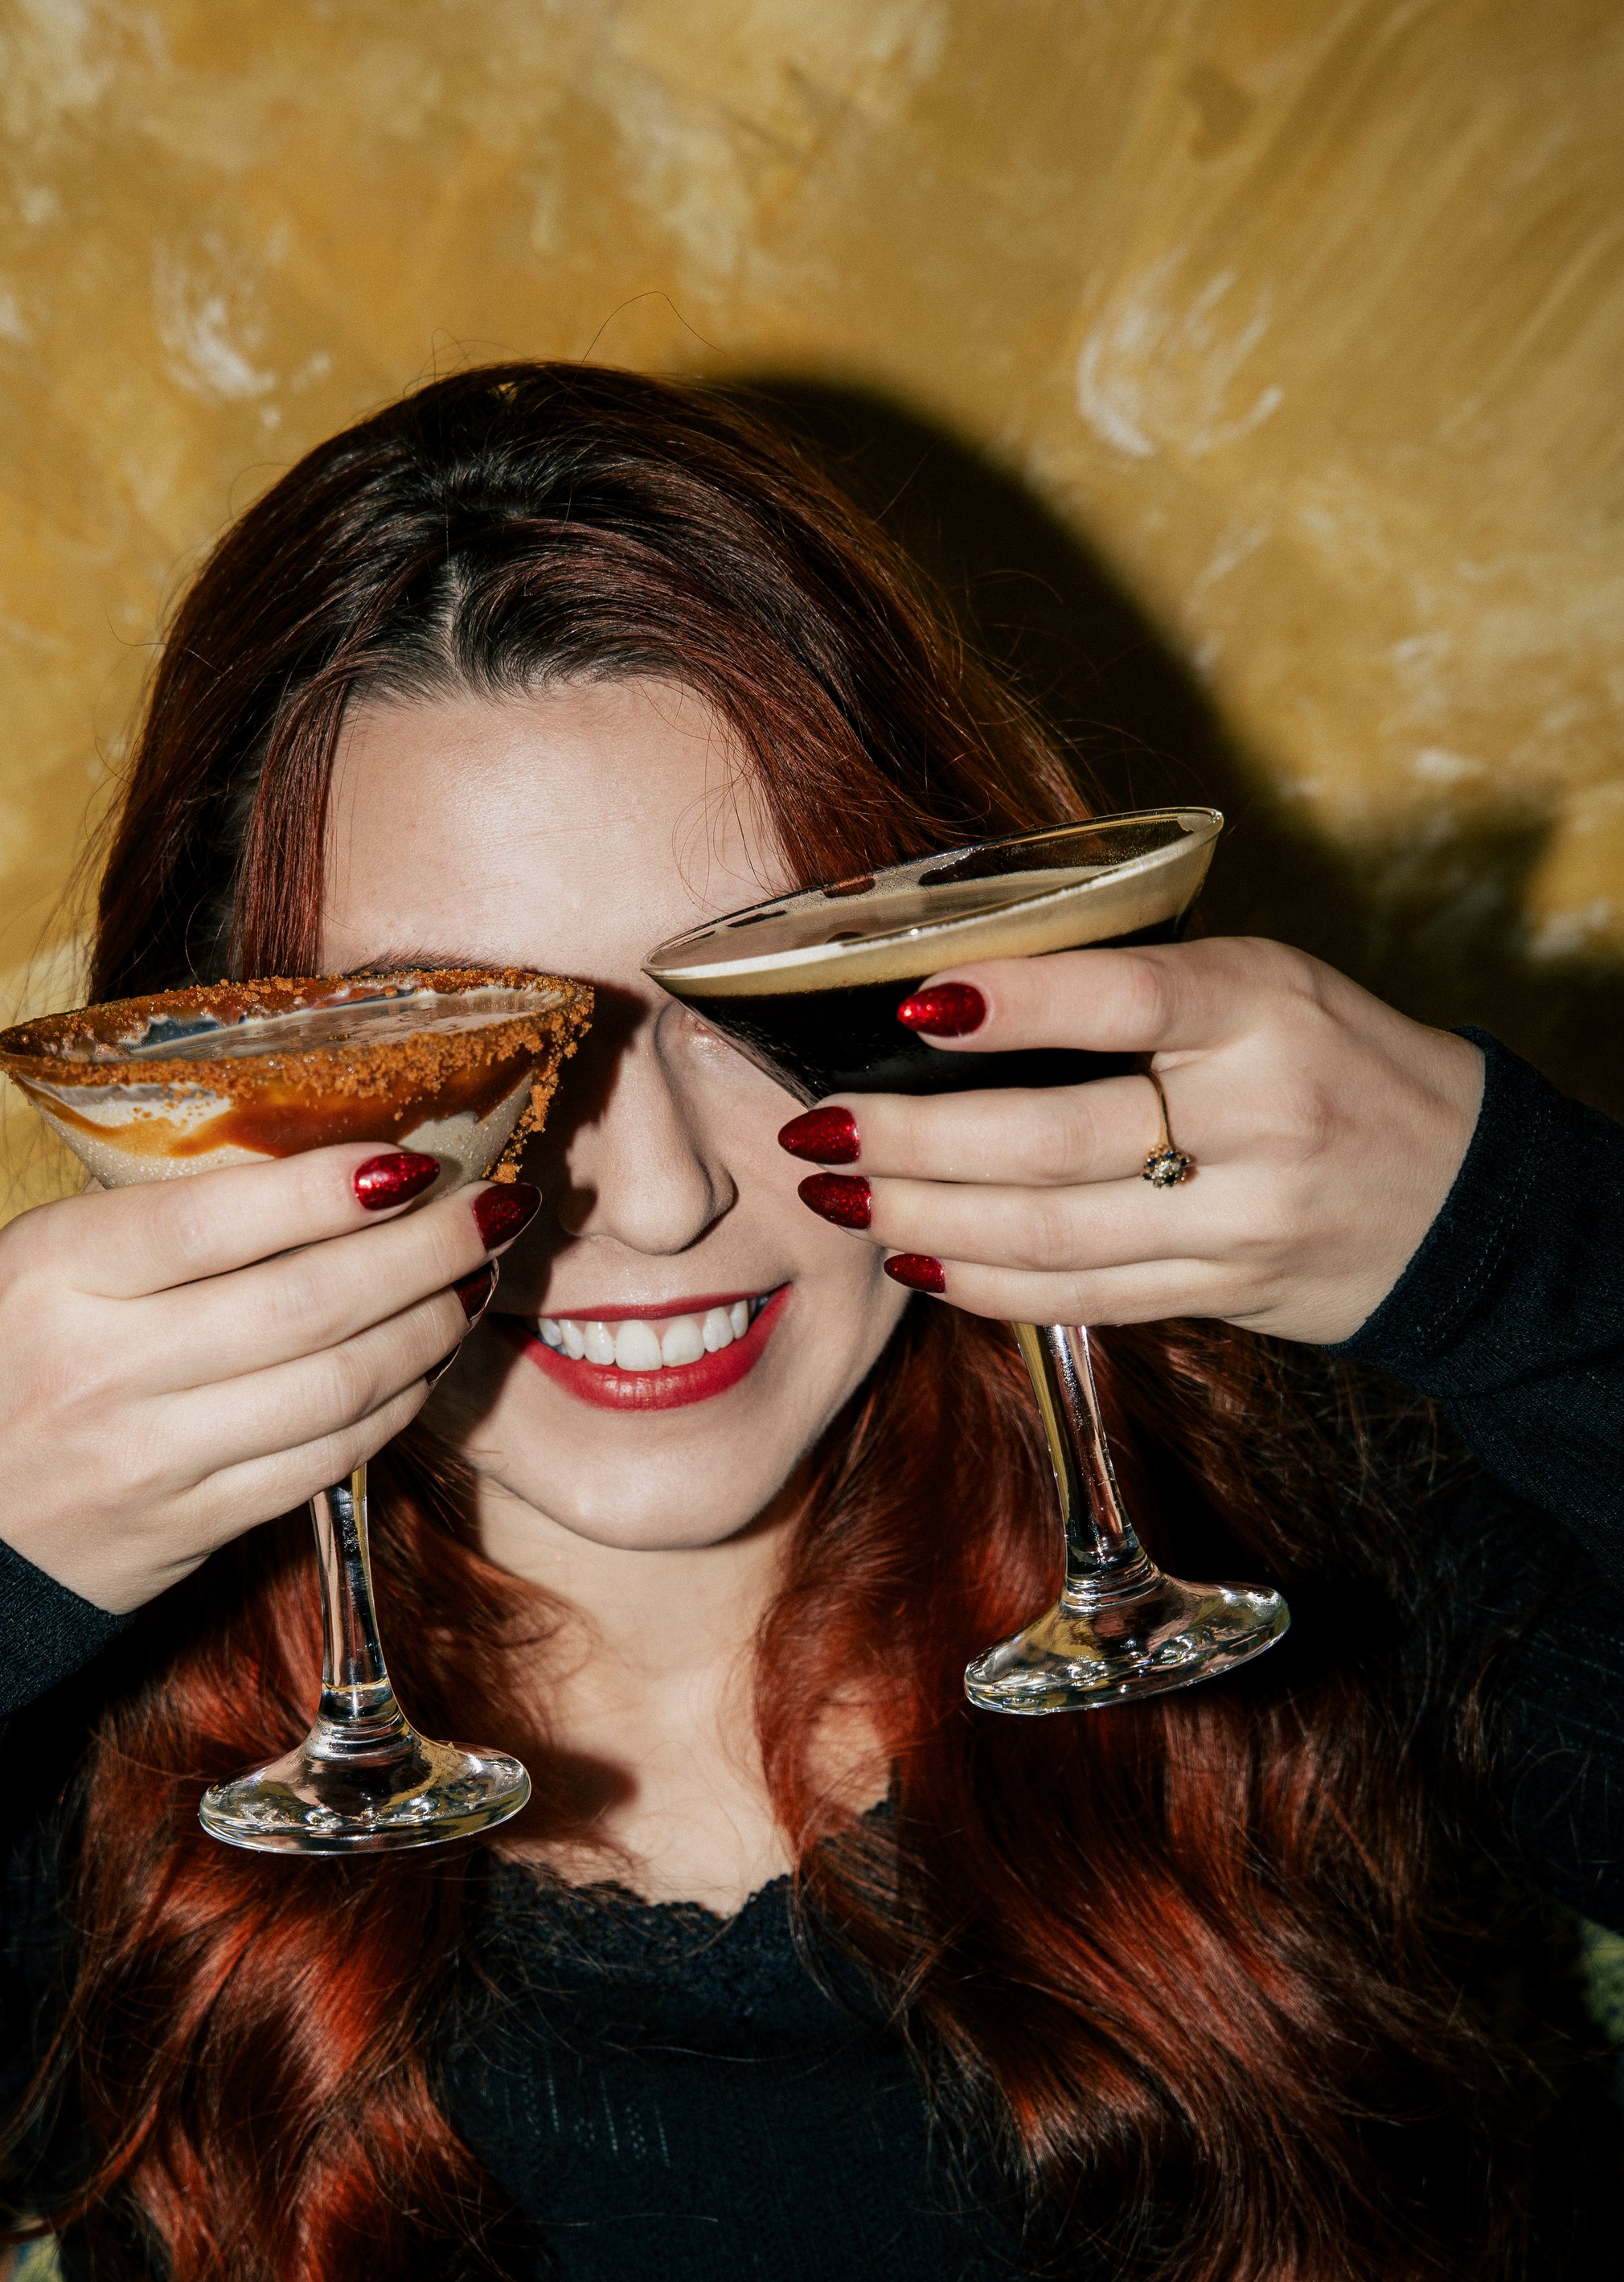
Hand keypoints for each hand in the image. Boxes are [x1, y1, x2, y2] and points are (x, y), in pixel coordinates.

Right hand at [0, 1153, 535, 1611]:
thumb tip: (327, 1166)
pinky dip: (397, 1407)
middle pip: (307, 1303)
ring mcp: (151, 1457)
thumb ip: (159, 1220)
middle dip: (425, 1252)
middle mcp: (103, 1365)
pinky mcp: (193, 1526)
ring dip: (430, 1330)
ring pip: (336, 1387)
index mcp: (57, 1270)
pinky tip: (429, 1362)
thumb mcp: (40, 1261)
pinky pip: (327, 1460)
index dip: (336, 1188)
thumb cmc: (9, 1362)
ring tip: (474, 1280)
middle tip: (493, 1212)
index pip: (221, 1219)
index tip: (418, 1159)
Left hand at [780, 937, 1483, 1346]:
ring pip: (1050, 1237)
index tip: (911, 1005)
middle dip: (912, 1143)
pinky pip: (1080, 1297)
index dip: (1016, 1003)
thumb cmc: (1332, 1058)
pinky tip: (913, 1260)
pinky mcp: (1223, 1294)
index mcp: (1264, 1009)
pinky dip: (982, 1284)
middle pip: (1053, 1143)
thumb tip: (957, 992)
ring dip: (922, 1222)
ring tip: (838, 1198)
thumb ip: (1143, 989)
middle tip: (817, 1131)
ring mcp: (1240, 1222)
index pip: (1126, 999)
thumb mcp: (1266, 983)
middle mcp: (1256, 1119)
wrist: (1463, 1197)